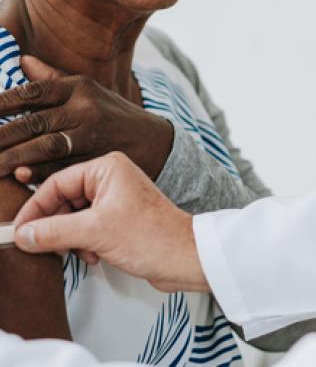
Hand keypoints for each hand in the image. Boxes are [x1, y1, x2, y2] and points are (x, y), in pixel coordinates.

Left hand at [0, 56, 173, 182]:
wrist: (153, 141)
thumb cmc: (113, 114)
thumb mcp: (88, 90)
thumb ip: (53, 78)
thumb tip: (21, 60)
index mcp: (79, 87)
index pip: (33, 92)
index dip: (3, 102)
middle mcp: (85, 109)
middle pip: (35, 122)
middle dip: (1, 135)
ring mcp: (91, 136)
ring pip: (45, 147)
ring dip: (14, 157)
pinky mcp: (96, 160)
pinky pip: (63, 167)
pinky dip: (39, 172)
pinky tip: (20, 175)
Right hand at [14, 152, 208, 293]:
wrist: (184, 258)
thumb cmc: (153, 236)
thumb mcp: (95, 232)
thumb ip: (54, 231)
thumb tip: (25, 234)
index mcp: (107, 168)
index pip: (57, 183)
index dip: (35, 208)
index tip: (19, 230)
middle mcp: (111, 178)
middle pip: (64, 200)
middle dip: (55, 226)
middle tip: (41, 245)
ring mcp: (116, 198)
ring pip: (74, 216)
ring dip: (71, 238)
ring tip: (81, 251)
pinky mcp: (119, 218)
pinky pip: (88, 227)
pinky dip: (84, 243)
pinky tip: (94, 255)